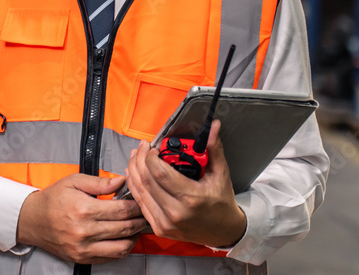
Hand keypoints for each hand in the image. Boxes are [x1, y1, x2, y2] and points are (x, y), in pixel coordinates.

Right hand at [16, 174, 148, 263]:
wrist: (32, 220)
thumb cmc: (53, 199)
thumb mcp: (73, 181)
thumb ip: (99, 182)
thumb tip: (121, 181)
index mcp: (83, 209)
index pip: (121, 210)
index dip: (136, 206)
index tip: (141, 201)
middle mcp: (84, 231)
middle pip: (124, 228)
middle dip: (139, 220)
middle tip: (145, 214)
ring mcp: (84, 247)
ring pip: (122, 246)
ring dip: (134, 237)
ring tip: (137, 227)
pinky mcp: (82, 258)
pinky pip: (111, 257)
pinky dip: (122, 248)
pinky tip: (124, 238)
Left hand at [124, 120, 246, 247]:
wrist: (224, 231)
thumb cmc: (222, 203)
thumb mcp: (221, 174)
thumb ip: (213, 149)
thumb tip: (213, 127)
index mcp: (191, 198)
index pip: (159, 172)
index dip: (150, 156)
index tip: (154, 148)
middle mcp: (175, 212)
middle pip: (146, 180)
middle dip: (140, 159)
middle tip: (142, 147)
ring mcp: (165, 223)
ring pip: (139, 191)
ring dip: (134, 170)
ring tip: (135, 156)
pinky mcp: (159, 228)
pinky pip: (140, 203)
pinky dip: (134, 186)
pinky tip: (134, 174)